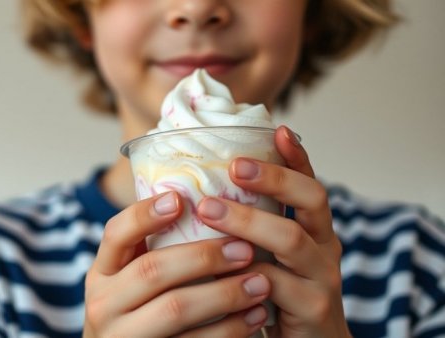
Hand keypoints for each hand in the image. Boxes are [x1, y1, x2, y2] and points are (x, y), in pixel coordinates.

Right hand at [83, 192, 271, 336]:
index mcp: (101, 273)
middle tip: (244, 249)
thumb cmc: (137, 313)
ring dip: (225, 294)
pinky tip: (254, 316)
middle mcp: (104, 304)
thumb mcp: (129, 282)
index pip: (116, 234)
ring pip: (176, 309)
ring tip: (260, 283)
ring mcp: (124, 337)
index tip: (181, 199)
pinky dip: (229, 329)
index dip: (146, 214)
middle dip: (203, 257)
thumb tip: (204, 203)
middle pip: (153, 270)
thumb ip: (152, 252)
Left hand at [197, 125, 350, 337]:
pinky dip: (243, 273)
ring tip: (208, 208)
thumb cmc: (277, 296)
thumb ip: (250, 231)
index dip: (296, 157)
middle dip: (273, 178)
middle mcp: (324, 247)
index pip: (309, 183)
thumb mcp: (268, 257)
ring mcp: (322, 277)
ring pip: (290, 239)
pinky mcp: (312, 309)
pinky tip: (216, 266)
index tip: (278, 130)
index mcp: (314, 230)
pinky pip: (275, 285)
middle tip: (234, 166)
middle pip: (312, 199)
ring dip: (247, 221)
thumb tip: (201, 195)